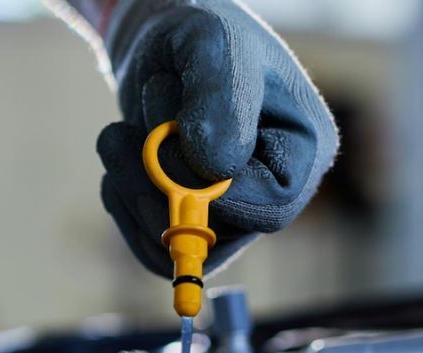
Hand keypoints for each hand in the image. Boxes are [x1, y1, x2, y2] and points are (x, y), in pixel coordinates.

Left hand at [97, 0, 338, 277]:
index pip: (271, 207)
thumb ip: (221, 95)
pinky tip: (119, 159)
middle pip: (218, 231)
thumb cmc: (197, 34)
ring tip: (118, 135)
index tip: (171, 142)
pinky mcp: (190, 221)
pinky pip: (151, 247)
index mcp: (305, 148)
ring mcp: (231, 212)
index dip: (214, 192)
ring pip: (177, 243)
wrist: (159, 44)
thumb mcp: (211, 43)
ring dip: (131, 189)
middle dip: (158, 184)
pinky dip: (122, 203)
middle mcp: (273, 189)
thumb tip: (216, 168)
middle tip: (120, 132)